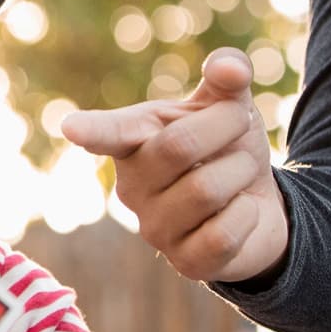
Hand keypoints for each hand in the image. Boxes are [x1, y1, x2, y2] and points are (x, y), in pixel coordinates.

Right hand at [61, 48, 286, 282]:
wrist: (258, 204)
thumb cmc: (227, 146)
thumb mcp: (228, 104)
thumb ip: (229, 73)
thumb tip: (229, 68)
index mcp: (132, 140)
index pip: (108, 133)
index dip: (90, 130)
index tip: (71, 127)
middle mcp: (131, 186)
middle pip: (178, 146)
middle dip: (227, 126)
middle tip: (241, 123)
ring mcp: (154, 229)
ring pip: (206, 190)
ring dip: (242, 171)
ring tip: (240, 172)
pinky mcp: (185, 263)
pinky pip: (223, 234)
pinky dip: (248, 214)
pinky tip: (242, 211)